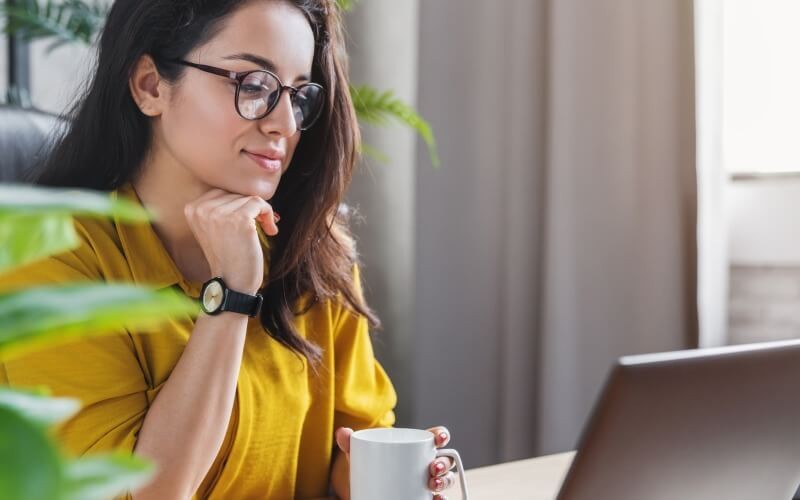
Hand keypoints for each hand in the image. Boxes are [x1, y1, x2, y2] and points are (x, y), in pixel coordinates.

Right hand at [183, 189, 278, 293]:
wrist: (232, 284)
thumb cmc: (228, 257)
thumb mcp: (214, 228)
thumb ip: (219, 207)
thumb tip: (243, 188)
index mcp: (192, 209)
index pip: (222, 191)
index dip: (238, 204)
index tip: (247, 220)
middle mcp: (202, 209)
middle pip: (236, 193)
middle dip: (250, 209)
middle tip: (259, 226)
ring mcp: (219, 213)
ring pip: (249, 198)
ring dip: (261, 213)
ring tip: (263, 230)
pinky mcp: (239, 219)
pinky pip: (260, 203)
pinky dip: (269, 215)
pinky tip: (270, 230)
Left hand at [335, 425, 455, 499]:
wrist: (364, 494)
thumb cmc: (369, 470)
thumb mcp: (360, 458)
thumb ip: (351, 445)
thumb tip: (342, 432)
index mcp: (414, 448)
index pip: (435, 438)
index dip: (441, 436)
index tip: (438, 439)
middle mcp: (425, 465)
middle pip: (444, 461)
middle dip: (444, 463)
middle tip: (433, 468)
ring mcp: (426, 484)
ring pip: (445, 481)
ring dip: (445, 481)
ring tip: (433, 484)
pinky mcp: (424, 499)